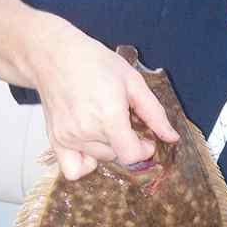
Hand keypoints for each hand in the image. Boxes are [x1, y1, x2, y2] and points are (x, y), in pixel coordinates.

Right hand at [29, 16, 178, 179]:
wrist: (54, 56)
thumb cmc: (93, 63)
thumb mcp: (133, 81)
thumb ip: (154, 113)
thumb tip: (171, 137)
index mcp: (108, 116)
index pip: (131, 155)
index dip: (144, 149)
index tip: (145, 138)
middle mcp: (86, 131)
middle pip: (117, 155)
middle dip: (126, 141)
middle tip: (121, 118)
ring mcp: (68, 138)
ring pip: (100, 158)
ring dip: (108, 146)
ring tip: (102, 120)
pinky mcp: (55, 140)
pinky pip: (73, 170)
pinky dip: (85, 163)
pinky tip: (90, 144)